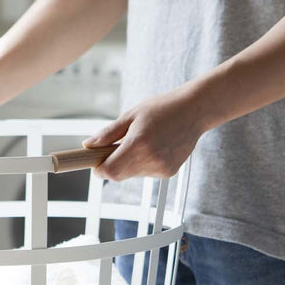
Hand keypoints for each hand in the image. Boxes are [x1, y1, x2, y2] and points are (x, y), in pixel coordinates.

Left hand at [84, 83, 212, 180]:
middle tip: (118, 146)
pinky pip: (146, 173)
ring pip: (132, 174)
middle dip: (113, 164)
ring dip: (129, 163)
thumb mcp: (131, 115)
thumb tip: (89, 145)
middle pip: (119, 175)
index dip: (100, 169)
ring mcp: (161, 168)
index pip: (110, 171)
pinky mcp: (169, 172)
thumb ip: (108, 133)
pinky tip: (155, 147)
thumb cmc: (163, 108)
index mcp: (138, 143)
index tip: (97, 161)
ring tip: (143, 141)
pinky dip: (144, 164)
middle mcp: (151, 159)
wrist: (195, 110)